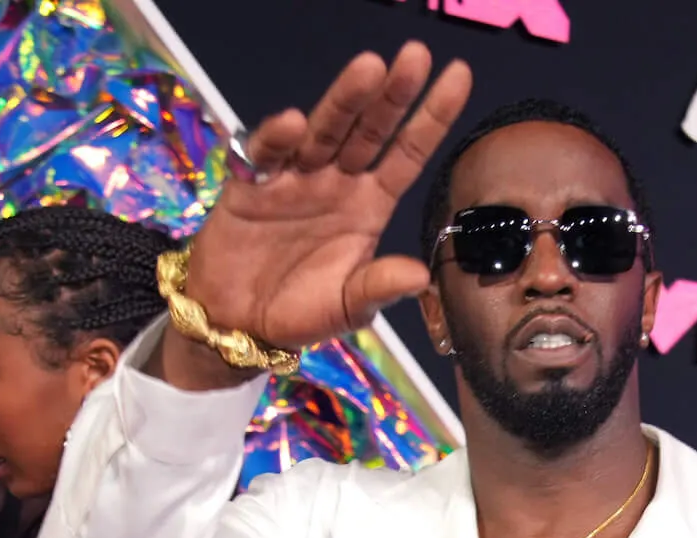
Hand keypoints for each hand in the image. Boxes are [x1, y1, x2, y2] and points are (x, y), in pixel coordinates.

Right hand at [165, 43, 471, 380]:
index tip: (457, 77)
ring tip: (368, 69)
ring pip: (324, 130)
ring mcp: (295, 178)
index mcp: (369, 204)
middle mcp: (337, 182)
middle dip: (392, 95)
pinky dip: (275, 139)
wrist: (239, 323)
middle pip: (369, 130)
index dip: (431, 117)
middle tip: (416, 56)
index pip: (407, 154)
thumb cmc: (300, 311)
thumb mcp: (348, 307)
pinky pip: (265, 155)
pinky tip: (291, 124)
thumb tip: (421, 276)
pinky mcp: (251, 185)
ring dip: (344, 100)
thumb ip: (379, 287)